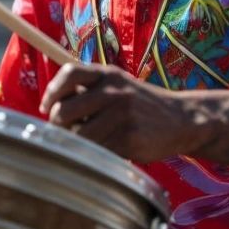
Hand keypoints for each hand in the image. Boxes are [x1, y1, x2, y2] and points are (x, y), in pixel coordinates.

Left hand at [38, 63, 202, 161]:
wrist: (181, 119)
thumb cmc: (139, 104)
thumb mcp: (117, 85)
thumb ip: (88, 90)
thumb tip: (50, 106)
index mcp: (107, 74)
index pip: (69, 74)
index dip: (52, 92)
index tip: (46, 107)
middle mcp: (114, 91)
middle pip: (64, 110)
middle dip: (58, 125)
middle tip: (65, 131)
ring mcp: (122, 115)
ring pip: (78, 135)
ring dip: (76, 142)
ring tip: (87, 141)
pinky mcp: (129, 139)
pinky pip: (97, 150)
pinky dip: (95, 153)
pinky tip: (106, 149)